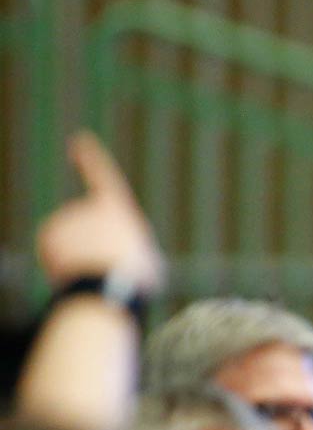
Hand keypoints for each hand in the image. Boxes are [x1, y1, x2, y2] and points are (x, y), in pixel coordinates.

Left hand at [35, 133, 163, 294]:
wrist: (105, 289)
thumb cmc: (135, 278)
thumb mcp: (147, 257)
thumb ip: (128, 245)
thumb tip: (112, 249)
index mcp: (116, 207)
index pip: (101, 175)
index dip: (91, 157)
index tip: (79, 140)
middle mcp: (86, 206)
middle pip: (89, 226)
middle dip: (95, 244)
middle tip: (110, 266)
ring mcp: (64, 219)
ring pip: (71, 239)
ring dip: (80, 255)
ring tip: (95, 272)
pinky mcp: (47, 235)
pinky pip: (55, 249)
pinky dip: (62, 261)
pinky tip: (75, 273)